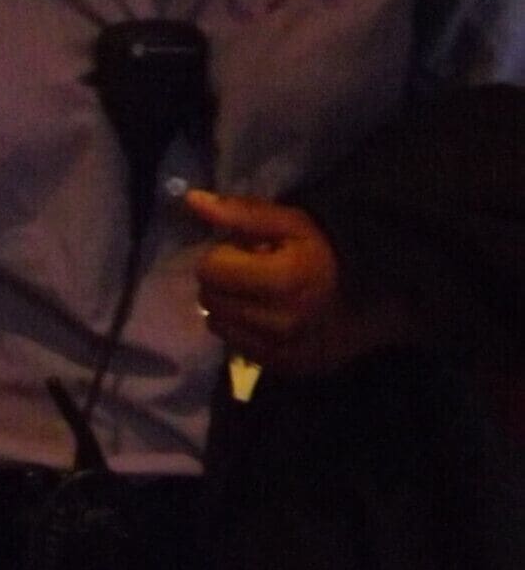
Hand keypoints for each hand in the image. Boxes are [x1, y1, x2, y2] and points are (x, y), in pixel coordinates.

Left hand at [183, 190, 408, 374]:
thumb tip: (192, 201)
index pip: (210, 269)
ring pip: (217, 325)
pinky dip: (242, 329)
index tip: (245, 251)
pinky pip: (235, 346)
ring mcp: (276, 350)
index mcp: (280, 280)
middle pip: (209, 299)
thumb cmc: (331, 253)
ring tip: (259, 294)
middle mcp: (275, 321)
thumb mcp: (293, 224)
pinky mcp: (277, 367)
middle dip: (223, 280)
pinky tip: (267, 316)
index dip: (222, 254)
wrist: (378, 302)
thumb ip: (241, 214)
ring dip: (228, 307)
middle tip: (251, 272)